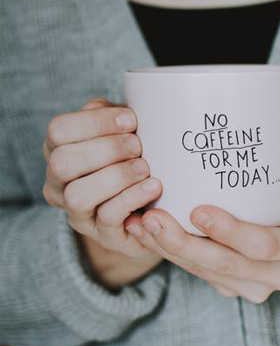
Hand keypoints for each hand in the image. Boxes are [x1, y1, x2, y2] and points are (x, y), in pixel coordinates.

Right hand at [42, 98, 162, 288]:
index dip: (94, 121)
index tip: (131, 119)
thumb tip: (122, 110)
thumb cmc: (137, 160)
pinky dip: (133, 198)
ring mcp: (78, 212)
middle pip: (62, 162)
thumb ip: (117, 118)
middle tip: (138, 146)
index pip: (58, 130)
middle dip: (106, 150)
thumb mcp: (125, 133)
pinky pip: (109, 218)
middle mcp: (60, 183)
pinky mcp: (103, 235)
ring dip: (117, 177)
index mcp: (61, 150)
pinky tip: (154, 186)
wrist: (153, 210)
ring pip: (79, 195)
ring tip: (147, 168)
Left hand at [130, 194, 279, 302]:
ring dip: (168, 250)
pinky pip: (198, 275)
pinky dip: (169, 255)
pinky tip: (143, 233)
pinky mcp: (233, 287)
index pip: (268, 245)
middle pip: (228, 265)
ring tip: (140, 221)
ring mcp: (257, 285)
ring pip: (207, 273)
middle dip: (184, 244)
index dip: (232, 233)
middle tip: (152, 215)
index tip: (198, 210)